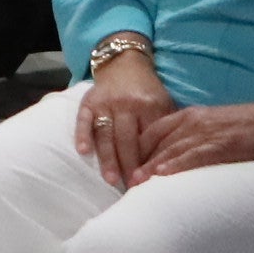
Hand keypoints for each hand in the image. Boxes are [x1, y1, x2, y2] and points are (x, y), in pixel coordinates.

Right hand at [71, 51, 174, 189]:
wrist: (125, 64)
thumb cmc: (147, 91)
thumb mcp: (163, 103)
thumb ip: (166, 126)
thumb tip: (171, 158)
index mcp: (149, 105)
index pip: (149, 139)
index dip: (150, 160)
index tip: (151, 181)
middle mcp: (126, 104)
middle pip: (127, 140)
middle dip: (129, 165)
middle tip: (131, 188)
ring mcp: (106, 103)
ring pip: (106, 134)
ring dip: (107, 158)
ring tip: (111, 180)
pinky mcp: (88, 101)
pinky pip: (83, 120)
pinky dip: (82, 135)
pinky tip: (83, 151)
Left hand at [133, 95, 253, 181]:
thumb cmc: (247, 125)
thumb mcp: (211, 125)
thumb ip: (191, 136)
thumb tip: (172, 157)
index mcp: (188, 116)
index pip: (151, 132)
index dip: (135, 150)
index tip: (125, 167)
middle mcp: (191, 121)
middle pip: (154, 142)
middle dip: (137, 162)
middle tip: (122, 182)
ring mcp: (206, 132)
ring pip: (169, 150)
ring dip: (150, 168)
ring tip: (134, 184)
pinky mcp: (222, 145)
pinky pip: (193, 155)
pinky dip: (175, 165)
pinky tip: (162, 175)